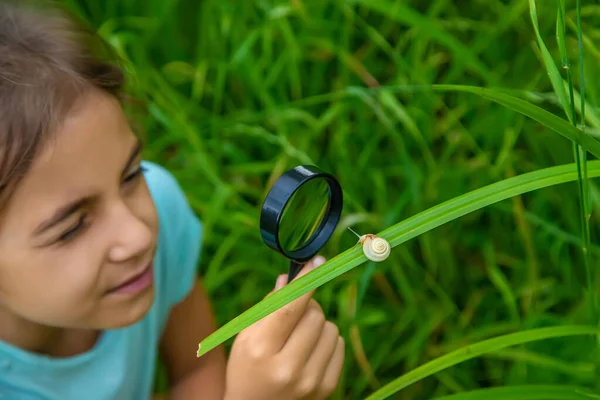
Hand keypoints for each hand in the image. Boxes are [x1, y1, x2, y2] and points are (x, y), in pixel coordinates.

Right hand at [224, 255, 344, 399]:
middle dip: (307, 306)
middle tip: (295, 313)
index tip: (317, 261)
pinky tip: (310, 352)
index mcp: (261, 350)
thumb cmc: (246, 369)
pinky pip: (339, 346)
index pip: (290, 306)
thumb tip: (291, 278)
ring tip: (300, 338)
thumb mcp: (246, 337)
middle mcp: (287, 367)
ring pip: (330, 328)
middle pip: (315, 314)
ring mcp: (310, 381)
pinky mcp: (326, 389)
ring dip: (318, 325)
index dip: (306, 280)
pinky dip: (327, 342)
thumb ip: (268, 307)